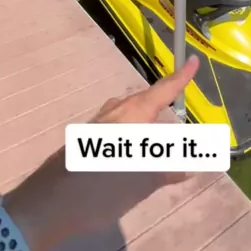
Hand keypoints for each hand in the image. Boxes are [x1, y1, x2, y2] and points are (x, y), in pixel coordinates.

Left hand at [92, 55, 199, 183]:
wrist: (57, 190)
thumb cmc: (104, 178)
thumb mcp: (142, 179)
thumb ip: (166, 170)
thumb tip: (189, 168)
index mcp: (136, 113)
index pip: (165, 89)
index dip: (181, 76)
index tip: (193, 60)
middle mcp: (119, 108)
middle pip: (149, 102)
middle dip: (165, 109)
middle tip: (178, 129)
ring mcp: (102, 117)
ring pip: (133, 112)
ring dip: (147, 123)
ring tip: (156, 144)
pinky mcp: (90, 130)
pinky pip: (120, 122)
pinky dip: (132, 130)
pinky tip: (132, 149)